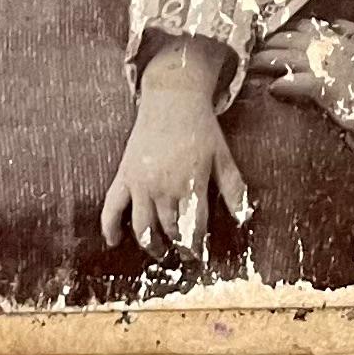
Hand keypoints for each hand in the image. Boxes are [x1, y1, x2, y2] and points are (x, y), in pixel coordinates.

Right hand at [100, 38, 251, 254]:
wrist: (172, 99)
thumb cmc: (201, 128)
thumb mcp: (223, 156)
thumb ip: (234, 188)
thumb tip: (244, 218)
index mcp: (191, 182)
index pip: (194, 227)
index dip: (195, 246)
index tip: (197, 256)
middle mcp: (164, 187)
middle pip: (169, 229)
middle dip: (176, 246)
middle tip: (181, 255)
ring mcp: (141, 183)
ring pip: (142, 226)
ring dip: (150, 245)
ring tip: (159, 252)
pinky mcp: (124, 175)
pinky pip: (112, 207)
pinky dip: (110, 227)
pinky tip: (114, 241)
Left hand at [251, 17, 353, 153]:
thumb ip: (353, 30)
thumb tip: (335, 22)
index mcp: (335, 38)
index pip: (303, 28)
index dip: (285, 31)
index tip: (270, 36)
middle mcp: (326, 49)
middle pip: (287, 40)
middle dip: (267, 42)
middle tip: (251, 48)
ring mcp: (322, 67)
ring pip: (286, 58)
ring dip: (266, 60)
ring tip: (251, 64)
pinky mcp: (321, 87)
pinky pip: (295, 83)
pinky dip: (282, 84)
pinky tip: (271, 87)